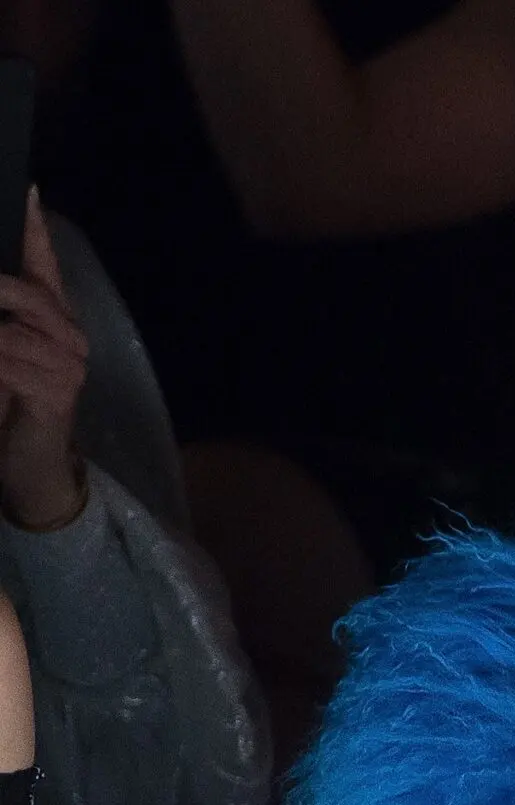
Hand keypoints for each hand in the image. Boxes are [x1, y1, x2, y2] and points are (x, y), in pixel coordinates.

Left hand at [0, 191, 86, 530]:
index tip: (27, 188)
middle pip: (30, 295)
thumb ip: (1, 325)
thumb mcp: (0, 355)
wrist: (30, 466)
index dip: (35, 230)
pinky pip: (9, 366)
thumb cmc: (10, 406)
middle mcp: (69, 339)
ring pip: (12, 332)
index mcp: (55, 322)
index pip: (46, 267)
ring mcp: (67, 367)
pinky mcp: (55, 395)